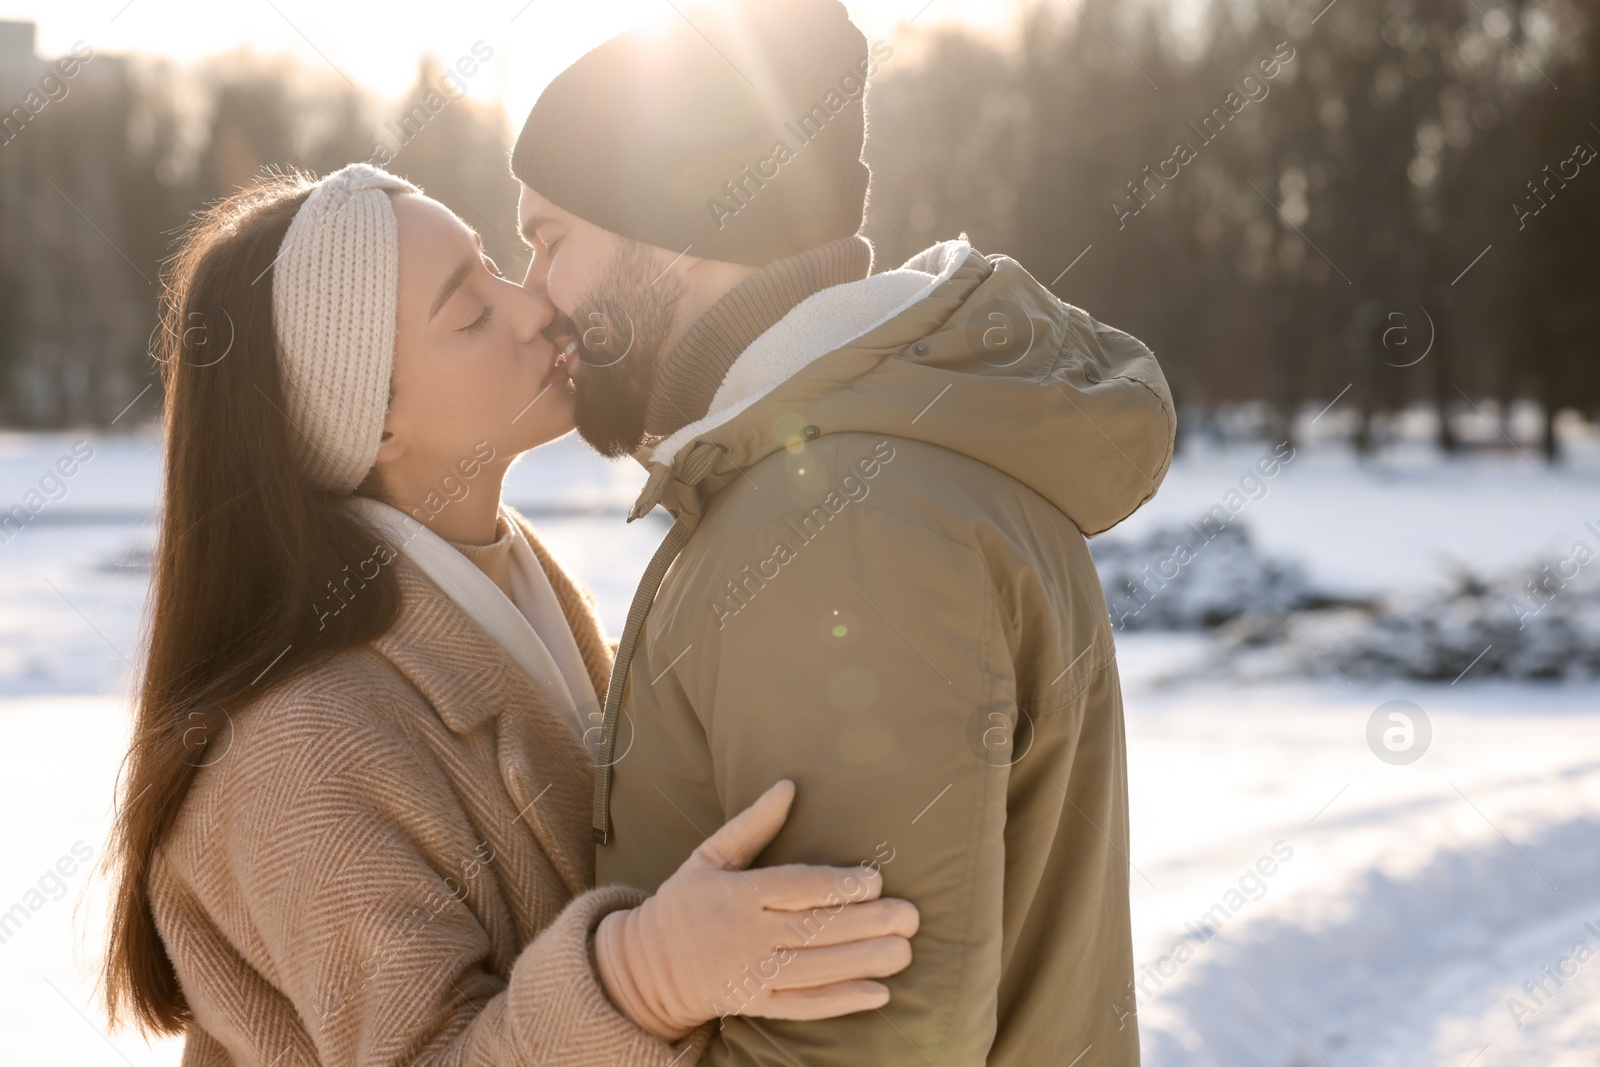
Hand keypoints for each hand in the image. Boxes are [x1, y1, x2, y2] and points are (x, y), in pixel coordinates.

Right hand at [594, 780, 917, 1039]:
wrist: (645, 968)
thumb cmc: (686, 903)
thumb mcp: (709, 856)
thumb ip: (752, 825)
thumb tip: (789, 785)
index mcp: (736, 894)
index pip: (795, 888)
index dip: (837, 885)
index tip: (875, 880)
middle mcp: (744, 936)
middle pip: (814, 930)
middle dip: (867, 924)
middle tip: (910, 916)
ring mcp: (750, 974)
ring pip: (815, 969)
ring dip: (864, 962)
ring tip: (904, 951)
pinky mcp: (755, 1005)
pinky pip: (803, 1006)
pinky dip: (841, 1002)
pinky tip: (878, 993)